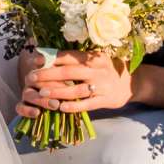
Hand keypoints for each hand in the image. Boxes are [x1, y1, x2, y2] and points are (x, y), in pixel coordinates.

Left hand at [18, 49, 132, 119]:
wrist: (132, 83)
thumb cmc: (107, 70)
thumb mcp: (95, 60)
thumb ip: (77, 59)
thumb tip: (50, 56)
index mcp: (93, 57)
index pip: (69, 56)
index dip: (50, 58)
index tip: (35, 60)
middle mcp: (97, 70)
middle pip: (69, 72)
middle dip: (48, 75)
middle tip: (31, 77)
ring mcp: (102, 86)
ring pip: (76, 90)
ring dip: (57, 92)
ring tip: (42, 93)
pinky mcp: (105, 100)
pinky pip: (87, 104)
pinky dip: (73, 106)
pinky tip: (60, 107)